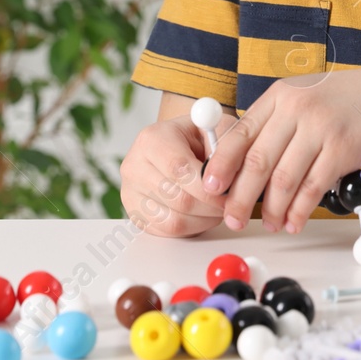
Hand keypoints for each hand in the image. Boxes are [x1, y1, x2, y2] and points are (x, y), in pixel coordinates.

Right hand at [119, 115, 232, 236]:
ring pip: (173, 221)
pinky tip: (202, 214)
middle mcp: (135, 165)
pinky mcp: (135, 214)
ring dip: (204, 220)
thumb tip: (226, 182)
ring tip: (217, 208)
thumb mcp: (218, 127)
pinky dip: (191, 229)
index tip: (228, 193)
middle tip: (229, 204)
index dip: (208, 187)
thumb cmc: (200, 136)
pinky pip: (167, 232)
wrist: (181, 143)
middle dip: (211, 207)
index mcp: (152, 139)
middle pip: (178, 199)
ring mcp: (130, 192)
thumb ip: (224, 148)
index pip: (179, 169)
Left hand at [203, 66, 360, 233]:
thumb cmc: (350, 101)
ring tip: (270, 224)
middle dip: (240, 197)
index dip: (221, 165)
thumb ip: (277, 122)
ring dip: (272, 209)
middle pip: (257, 161)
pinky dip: (299, 210)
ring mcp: (320, 128)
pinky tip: (294, 222)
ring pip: (283, 179)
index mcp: (281, 94)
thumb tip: (244, 164)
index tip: (210, 188)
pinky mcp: (342, 148)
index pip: (239, 133)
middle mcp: (297, 108)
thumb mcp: (307, 97)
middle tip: (232, 219)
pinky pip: (312, 187)